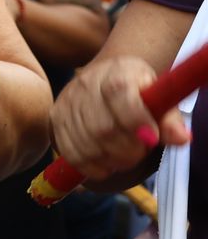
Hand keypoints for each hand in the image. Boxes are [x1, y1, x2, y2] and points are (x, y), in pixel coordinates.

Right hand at [51, 56, 189, 181]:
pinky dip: (89, 166)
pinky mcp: (56, 119)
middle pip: (102, 126)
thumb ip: (170, 119)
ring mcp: (67, 102)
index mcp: (116, 72)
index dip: (136, 120)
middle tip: (140, 153)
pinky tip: (105, 166)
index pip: (119, 93)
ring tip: (124, 159)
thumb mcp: (159, 96)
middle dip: (126, 150)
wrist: (107, 75)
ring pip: (85, 143)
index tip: (151, 139)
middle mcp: (86, 84)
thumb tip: (182, 139)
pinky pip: (69, 151)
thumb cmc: (137, 90)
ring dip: (109, 160)